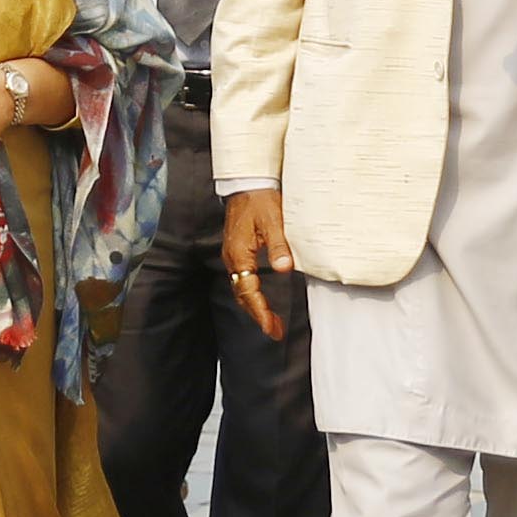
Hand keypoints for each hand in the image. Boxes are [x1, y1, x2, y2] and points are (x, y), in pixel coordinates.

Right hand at [217, 187, 290, 340]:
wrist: (246, 184)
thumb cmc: (260, 200)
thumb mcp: (274, 221)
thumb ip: (279, 245)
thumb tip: (284, 268)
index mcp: (239, 254)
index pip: (248, 290)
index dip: (260, 311)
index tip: (269, 327)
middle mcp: (233, 259)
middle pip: (243, 295)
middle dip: (258, 315)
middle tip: (275, 332)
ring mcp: (234, 257)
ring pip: (242, 289)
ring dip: (256, 307)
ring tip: (272, 323)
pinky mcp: (238, 253)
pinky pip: (243, 280)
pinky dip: (252, 295)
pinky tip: (263, 300)